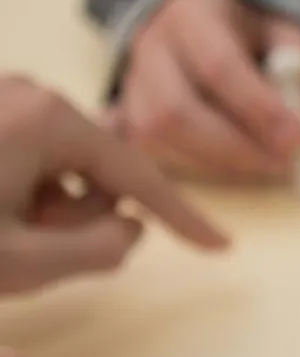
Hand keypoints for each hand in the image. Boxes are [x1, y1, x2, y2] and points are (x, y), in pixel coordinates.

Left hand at [0, 75, 226, 294]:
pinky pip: (29, 155)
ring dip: (46, 207)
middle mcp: (31, 94)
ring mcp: (4, 98)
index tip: (220, 244)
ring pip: (61, 165)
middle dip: (76, 216)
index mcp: (49, 118)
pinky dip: (20, 191)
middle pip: (95, 170)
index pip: (138, 175)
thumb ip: (98, 250)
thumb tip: (132, 229)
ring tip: (2, 232)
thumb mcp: (20, 262)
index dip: (181, 215)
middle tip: (25, 245)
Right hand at [115, 0, 299, 182]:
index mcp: (191, 18)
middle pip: (174, 112)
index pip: (218, 66)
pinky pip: (151, 155)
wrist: (193, 21)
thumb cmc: (244, 31)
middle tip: (283, 163)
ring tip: (266, 165)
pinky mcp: (127, 120)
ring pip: (157, 140)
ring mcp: (131, 88)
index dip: (257, 108)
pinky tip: (234, 165)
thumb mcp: (281, 29)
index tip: (296, 139)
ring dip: (218, 164)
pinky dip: (196, 168)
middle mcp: (150, 51)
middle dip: (234, 148)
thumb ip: (297, 62)